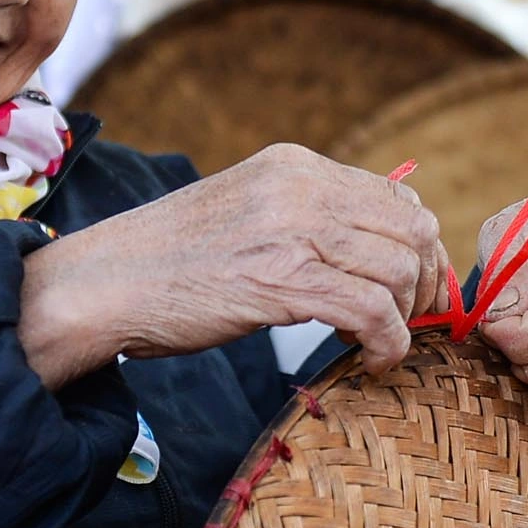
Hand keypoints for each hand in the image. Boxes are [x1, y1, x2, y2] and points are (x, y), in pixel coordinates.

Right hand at [17, 145, 452, 383]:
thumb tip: (365, 250)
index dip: (418, 246)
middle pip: (412, 228)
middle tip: (411, 321)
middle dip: (425, 281)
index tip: (413, 289)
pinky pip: (374, 311)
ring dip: (406, 317)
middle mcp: (300, 186)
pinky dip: (389, 343)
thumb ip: (301, 217)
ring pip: (400, 268)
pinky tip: (372, 361)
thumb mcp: (245, 215)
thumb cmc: (168, 263)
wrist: (102, 284)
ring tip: (381, 343)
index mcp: (293, 166)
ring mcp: (293, 230)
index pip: (396, 194)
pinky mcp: (284, 280)